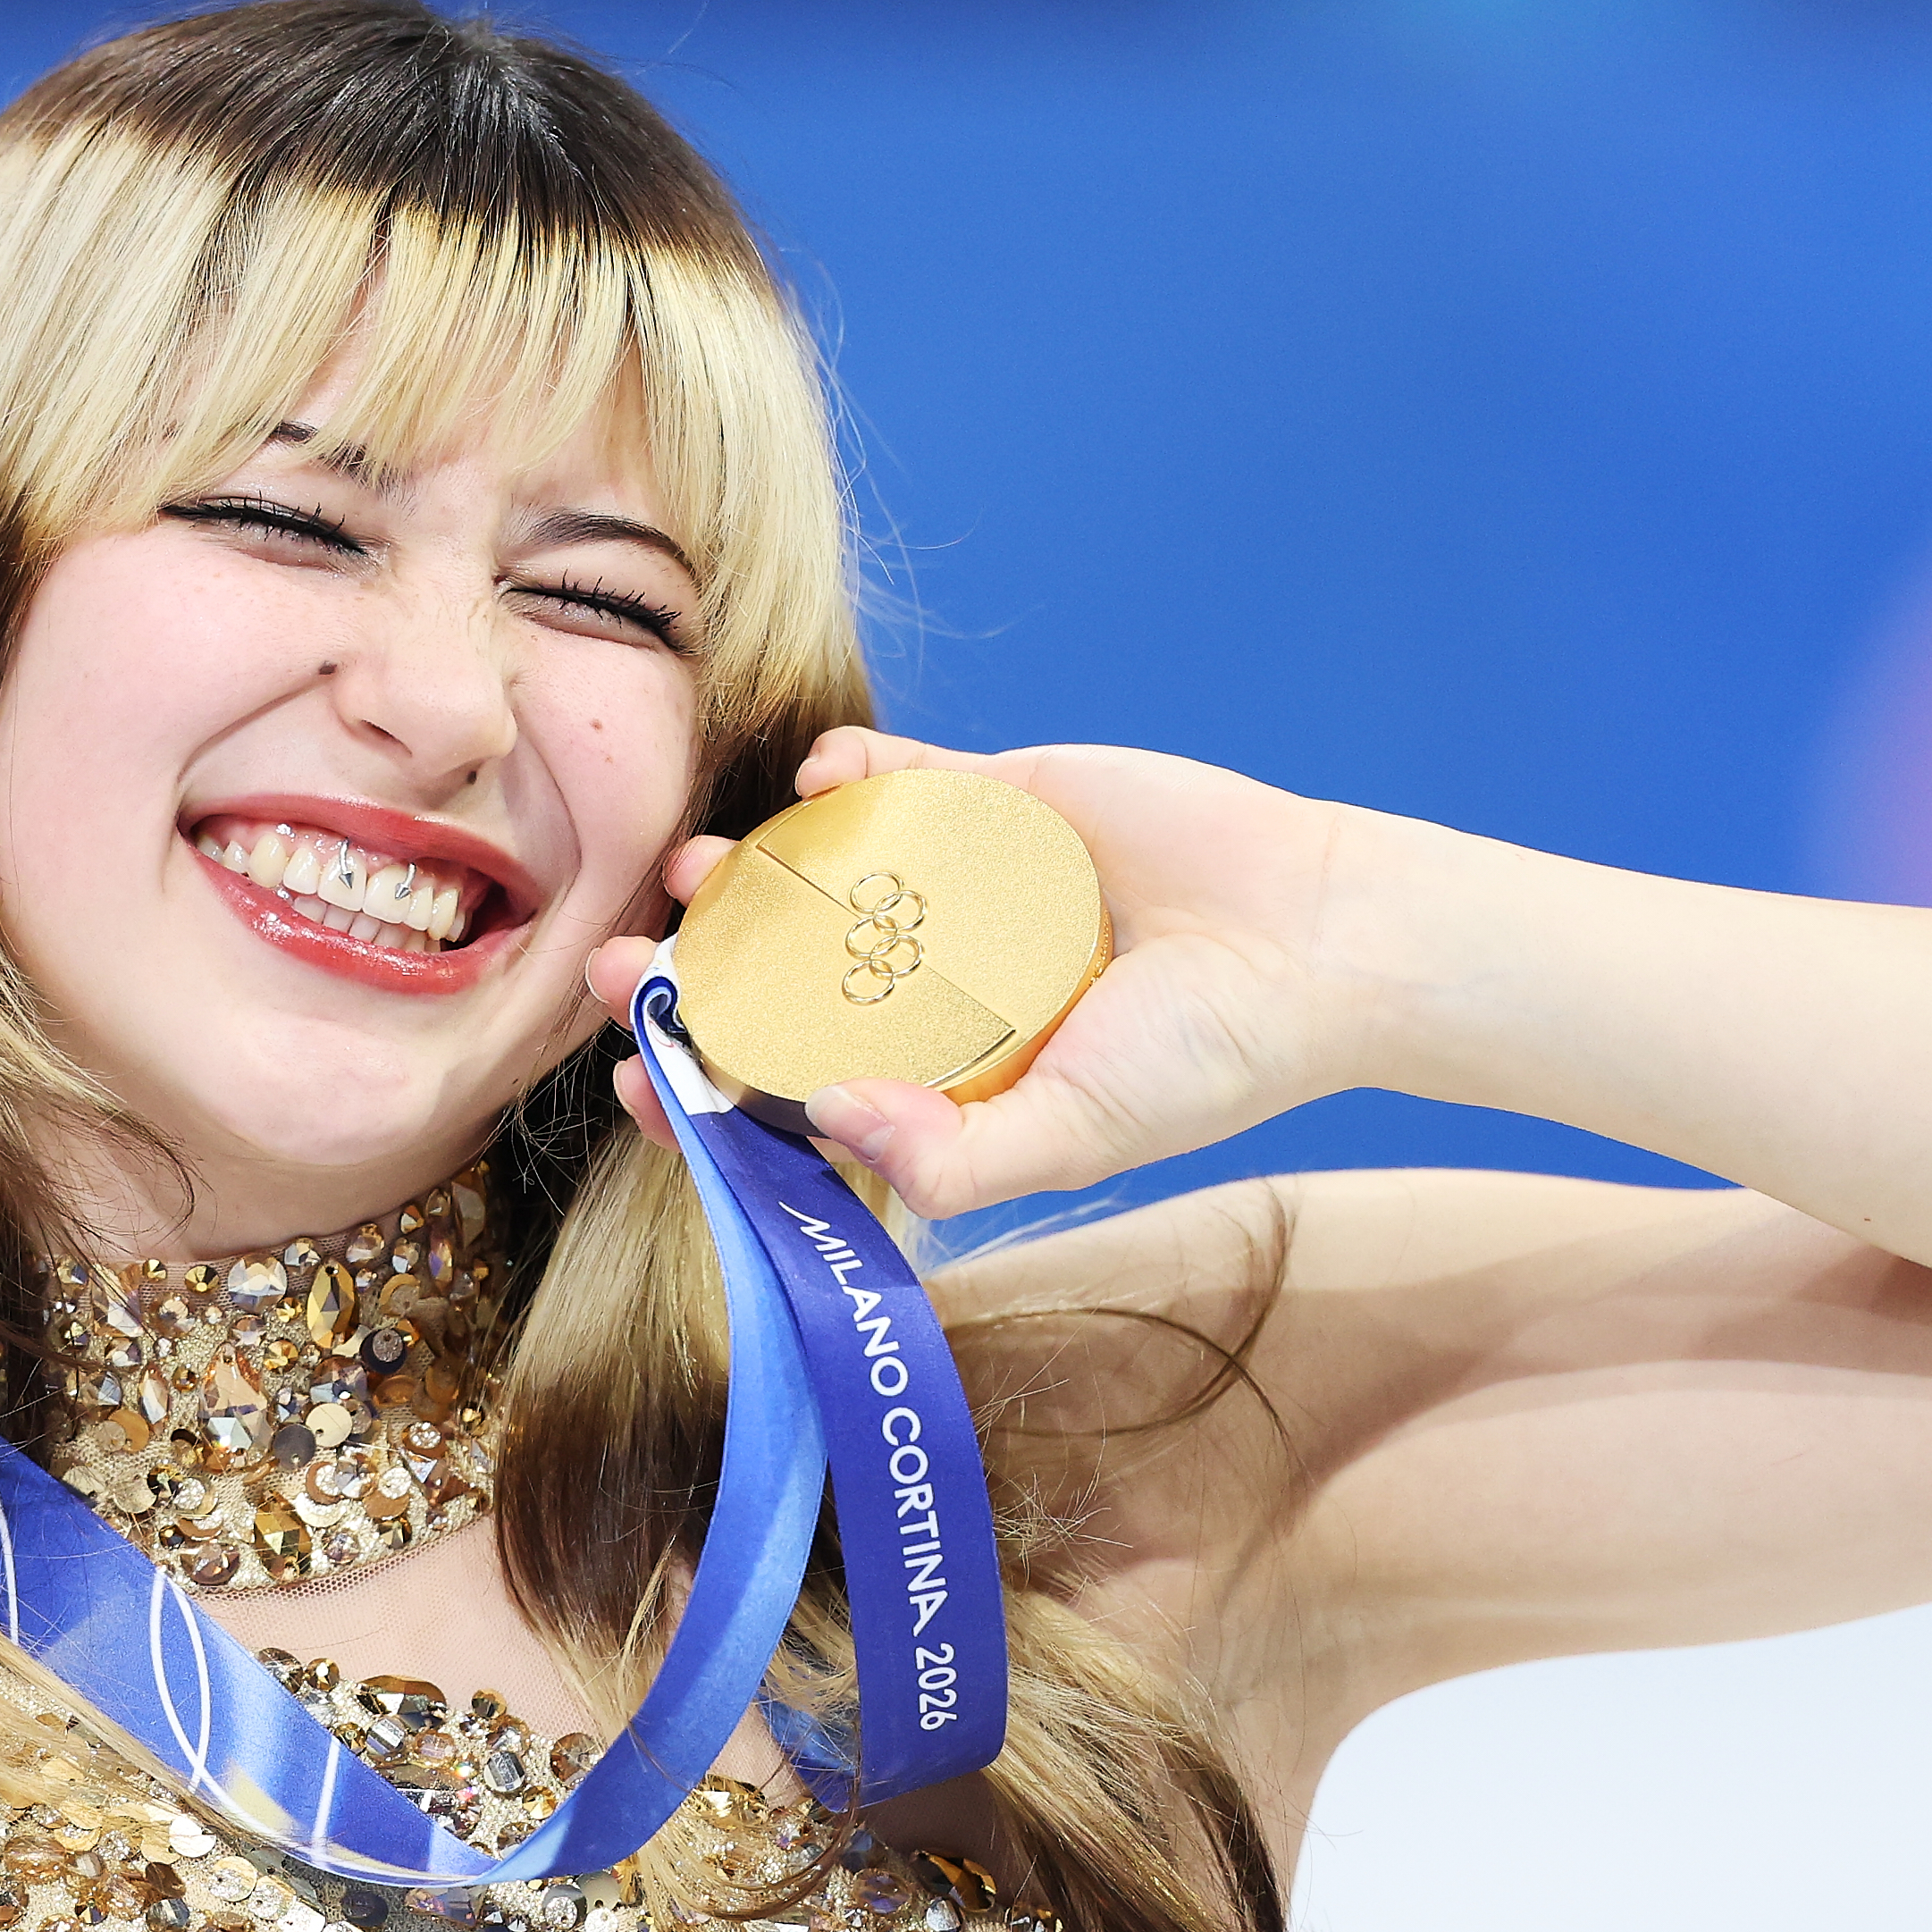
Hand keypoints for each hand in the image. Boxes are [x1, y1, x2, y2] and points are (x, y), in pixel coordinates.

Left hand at [582, 727, 1350, 1214]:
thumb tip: (828, 1119)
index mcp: (938, 1077)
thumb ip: (950, 1158)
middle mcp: (932, 985)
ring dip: (745, 874)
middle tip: (618, 964)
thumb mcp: (1073, 1137)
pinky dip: (846, 772)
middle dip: (692, 973)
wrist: (1314, 942)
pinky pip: (901, 779)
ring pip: (823, 879)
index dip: (707, 1087)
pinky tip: (806, 783)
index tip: (638, 1082)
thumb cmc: (1205, 1060)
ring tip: (689, 870)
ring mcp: (959, 891)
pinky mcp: (999, 802)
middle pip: (779, 980)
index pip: (791, 1088)